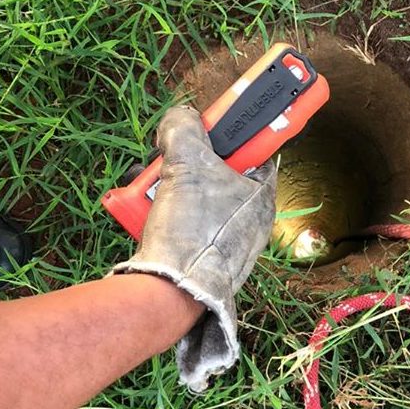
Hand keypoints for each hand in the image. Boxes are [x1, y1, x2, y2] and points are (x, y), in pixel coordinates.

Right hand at [112, 105, 275, 391]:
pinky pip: (185, 225)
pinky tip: (148, 217)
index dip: (226, 136)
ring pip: (196, 199)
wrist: (172, 291)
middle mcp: (252, 220)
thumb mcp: (187, 163)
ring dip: (167, 190)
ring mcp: (229, 243)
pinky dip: (165, 217)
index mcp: (261, 194)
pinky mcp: (204, 260)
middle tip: (165, 166)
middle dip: (183, 166)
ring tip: (149, 193)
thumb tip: (181, 117)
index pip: (253, 150)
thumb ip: (184, 128)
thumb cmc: (191, 227)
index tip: (203, 132)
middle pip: (216, 174)